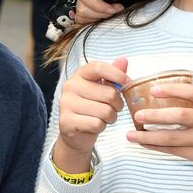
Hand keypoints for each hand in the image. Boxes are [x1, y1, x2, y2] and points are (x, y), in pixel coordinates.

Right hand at [54, 58, 128, 172]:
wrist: (75, 132)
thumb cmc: (93, 107)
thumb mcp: (103, 89)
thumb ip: (113, 75)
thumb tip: (123, 60)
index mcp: (79, 75)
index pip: (98, 67)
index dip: (116, 74)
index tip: (125, 82)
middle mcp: (70, 86)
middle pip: (109, 93)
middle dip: (118, 104)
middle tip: (114, 108)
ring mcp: (66, 104)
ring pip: (105, 111)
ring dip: (111, 117)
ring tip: (105, 117)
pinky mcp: (66, 122)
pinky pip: (96, 124)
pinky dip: (101, 126)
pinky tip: (95, 125)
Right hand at [73, 0, 141, 23]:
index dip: (96, 4)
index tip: (113, 8)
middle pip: (82, 6)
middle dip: (100, 12)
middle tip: (116, 10)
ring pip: (81, 14)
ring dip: (98, 16)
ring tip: (112, 12)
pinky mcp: (89, 9)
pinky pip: (83, 19)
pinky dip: (94, 20)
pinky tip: (106, 16)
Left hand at [126, 83, 192, 179]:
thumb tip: (166, 91)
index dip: (172, 90)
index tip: (154, 89)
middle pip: (180, 116)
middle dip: (155, 116)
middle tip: (137, 114)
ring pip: (173, 138)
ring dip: (149, 136)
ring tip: (131, 135)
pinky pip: (175, 151)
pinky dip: (157, 148)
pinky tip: (144, 144)